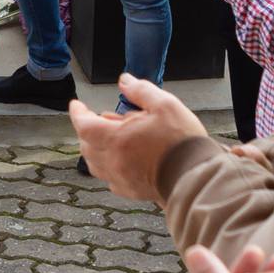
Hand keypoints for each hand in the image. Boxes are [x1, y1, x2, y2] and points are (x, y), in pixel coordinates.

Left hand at [67, 73, 209, 200]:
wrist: (196, 176)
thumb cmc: (181, 141)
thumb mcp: (165, 105)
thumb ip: (140, 91)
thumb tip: (124, 81)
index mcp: (116, 139)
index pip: (83, 125)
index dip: (77, 113)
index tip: (77, 105)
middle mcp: (113, 161)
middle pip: (86, 145)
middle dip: (88, 130)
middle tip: (102, 119)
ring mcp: (120, 178)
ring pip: (94, 164)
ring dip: (96, 149)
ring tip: (113, 138)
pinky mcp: (130, 191)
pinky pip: (109, 178)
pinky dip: (108, 166)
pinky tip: (122, 159)